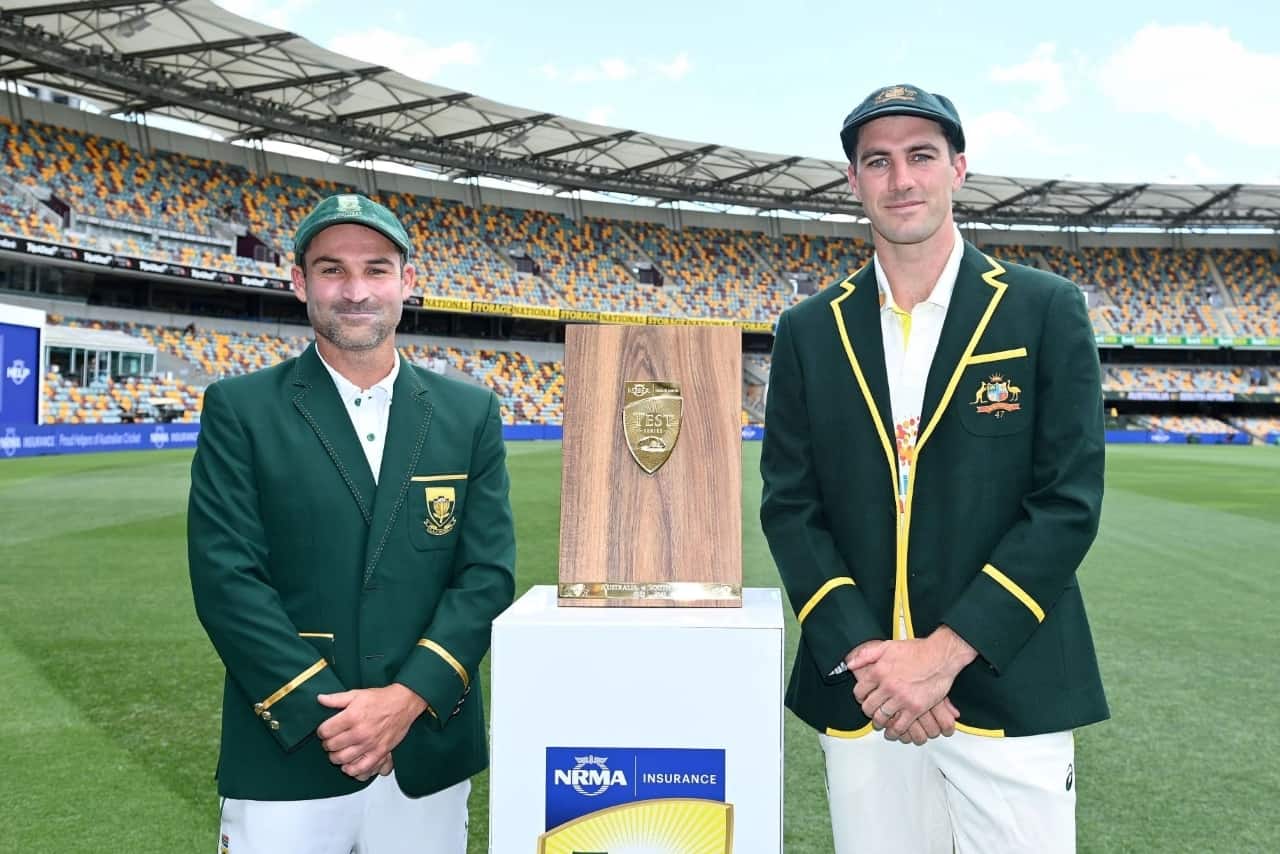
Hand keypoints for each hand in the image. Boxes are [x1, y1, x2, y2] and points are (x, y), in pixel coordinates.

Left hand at [316, 684, 427, 778]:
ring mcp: (369, 744)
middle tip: (331, 740)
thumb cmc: (381, 699)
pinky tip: (348, 765)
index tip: (324, 730)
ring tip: (338, 751)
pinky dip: (351, 770)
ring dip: (336, 757)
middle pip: (332, 746)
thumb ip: (336, 698)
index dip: (321, 731)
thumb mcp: (357, 694)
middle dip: (328, 744)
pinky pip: (361, 768)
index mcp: (352, 716)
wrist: (404, 703)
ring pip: (342, 758)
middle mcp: (359, 731)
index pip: (325, 731)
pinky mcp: (379, 752)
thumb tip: (320, 699)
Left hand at [849, 627, 976, 739]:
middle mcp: (888, 686)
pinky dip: (895, 731)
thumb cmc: (917, 650)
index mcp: (878, 671)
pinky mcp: (915, 708)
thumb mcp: (887, 646)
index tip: (863, 698)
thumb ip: (866, 655)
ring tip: (881, 722)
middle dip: (868, 711)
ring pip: (882, 718)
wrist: (941, 656)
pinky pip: (900, 726)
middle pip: (868, 707)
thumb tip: (850, 664)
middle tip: (871, 712)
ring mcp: (901, 699)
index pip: (859, 691)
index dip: (859, 696)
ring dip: (879, 722)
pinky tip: (893, 731)